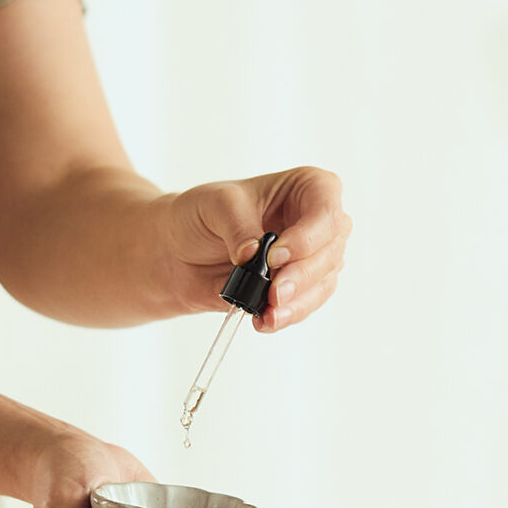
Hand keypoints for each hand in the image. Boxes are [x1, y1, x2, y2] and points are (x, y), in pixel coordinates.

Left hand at [159, 166, 351, 334]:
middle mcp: (317, 223)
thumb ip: (237, 225)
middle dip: (302, 277)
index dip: (307, 237)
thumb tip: (253, 254)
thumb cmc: (201, 215)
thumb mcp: (214, 205)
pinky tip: (265, 319)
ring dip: (297, 302)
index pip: (326, 210)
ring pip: (323, 283)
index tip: (275, 256)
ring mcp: (313, 258)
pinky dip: (287, 315)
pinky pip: (306, 306)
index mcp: (306, 188)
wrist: (178, 251)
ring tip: (268, 314)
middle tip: (273, 293)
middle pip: (330, 252)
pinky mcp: (300, 289)